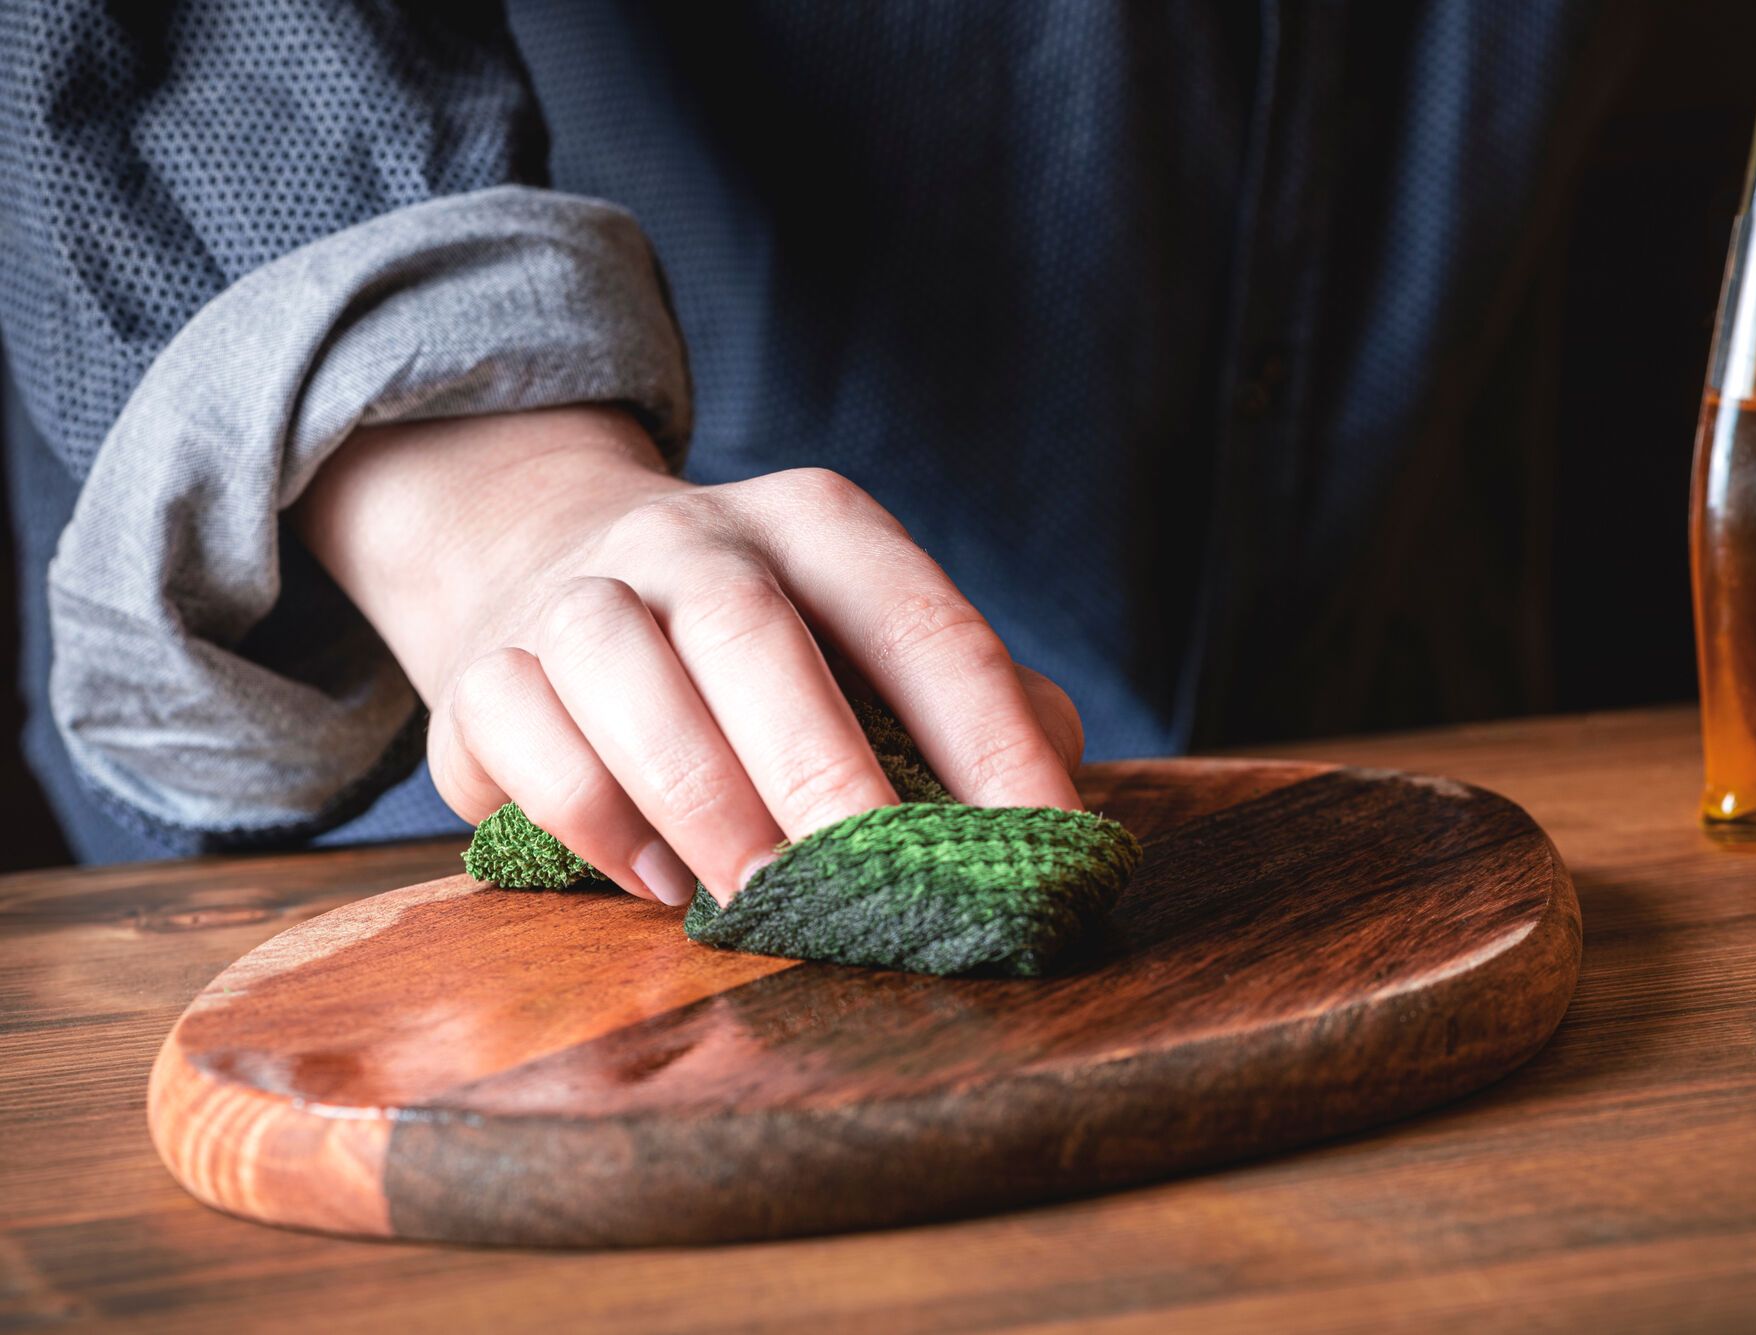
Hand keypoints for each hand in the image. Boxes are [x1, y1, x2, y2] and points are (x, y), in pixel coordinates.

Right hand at [291, 405, 1083, 906]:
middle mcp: (697, 536)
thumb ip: (969, 711)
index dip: (990, 738)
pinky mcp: (487, 662)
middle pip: (753, 634)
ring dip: (695, 797)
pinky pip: (520, 725)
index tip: (1043, 843)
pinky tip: (652, 878)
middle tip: (868, 889)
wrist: (541, 557)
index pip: (924, 624)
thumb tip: (1054, 818)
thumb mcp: (866, 643)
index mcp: (822, 527)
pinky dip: (588, 813)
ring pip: (621, 670)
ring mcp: (582, 590)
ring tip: (752, 899)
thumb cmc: (754, 642)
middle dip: (818, 770)